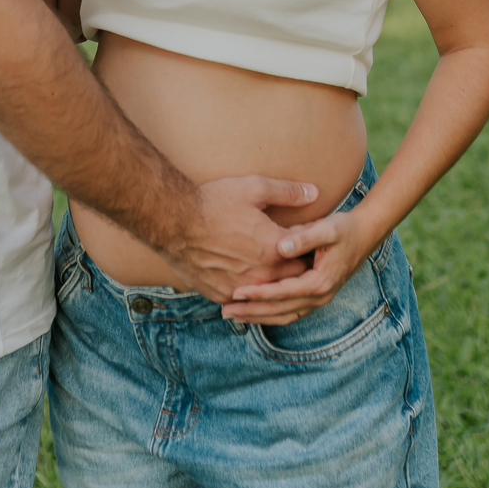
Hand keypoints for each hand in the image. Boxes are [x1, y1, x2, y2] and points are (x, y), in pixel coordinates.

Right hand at [167, 175, 317, 302]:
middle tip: (290, 253)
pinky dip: (248, 290)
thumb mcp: (254, 188)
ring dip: (272, 281)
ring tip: (267, 265)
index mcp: (276, 250)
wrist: (174, 223)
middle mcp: (262, 276)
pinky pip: (243, 299)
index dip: (307, 244)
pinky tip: (244, 277)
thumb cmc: (214, 203)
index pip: (306, 254)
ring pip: (268, 292)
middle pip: (292, 277)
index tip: (304, 235)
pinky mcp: (221, 295)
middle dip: (294, 266)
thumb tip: (314, 193)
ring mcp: (241, 289)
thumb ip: (288, 192)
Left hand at [221, 204, 376, 324]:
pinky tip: (252, 310)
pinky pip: (289, 312)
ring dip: (258, 316)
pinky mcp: (314, 297)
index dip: (259, 293)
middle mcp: (320, 296)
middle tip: (225, 311)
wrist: (364, 235)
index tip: (236, 292)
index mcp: (320, 282)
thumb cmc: (344, 229)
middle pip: (280, 310)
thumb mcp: (326, 228)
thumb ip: (304, 237)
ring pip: (284, 315)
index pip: (283, 293)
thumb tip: (281, 247)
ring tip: (233, 314)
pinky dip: (270, 313)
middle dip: (252, 311)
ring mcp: (318, 300)